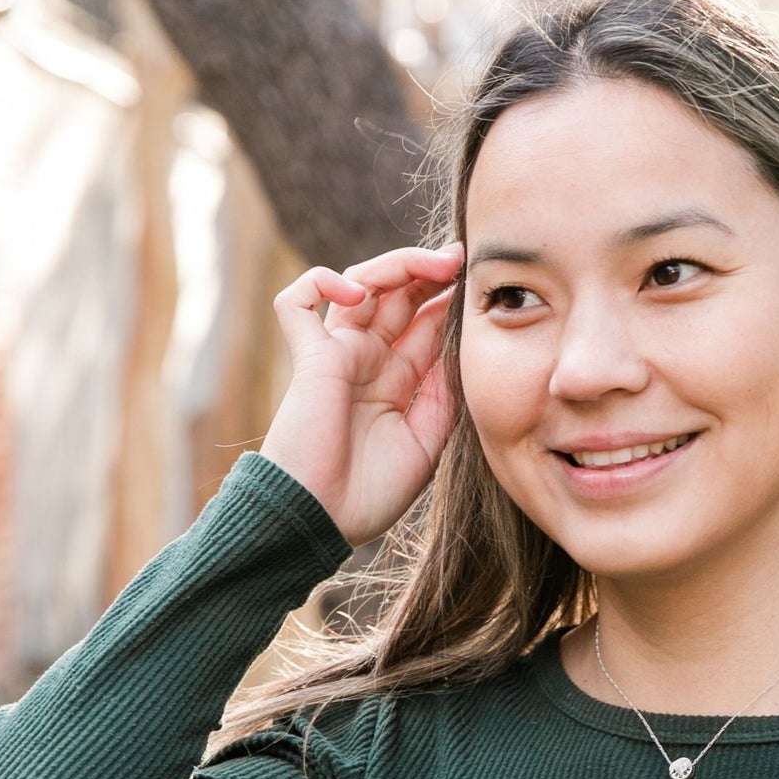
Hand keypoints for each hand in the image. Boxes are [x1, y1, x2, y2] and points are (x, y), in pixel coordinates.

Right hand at [259, 244, 463, 548]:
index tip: (481, 282)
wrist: (321, 520)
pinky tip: (358, 294)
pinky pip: (297, 302)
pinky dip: (322, 284)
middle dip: (430, 271)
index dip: (449, 298)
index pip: (425, 323)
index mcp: (396, 380)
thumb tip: (465, 349)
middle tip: (461, 258)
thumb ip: (444, 395)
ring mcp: (336, 355)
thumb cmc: (371, 493)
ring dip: (395, 265)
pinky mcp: (307, 358)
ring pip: (358, 284)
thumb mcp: (427, 442)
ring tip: (433, 263)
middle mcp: (367, 361)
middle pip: (397, 295)